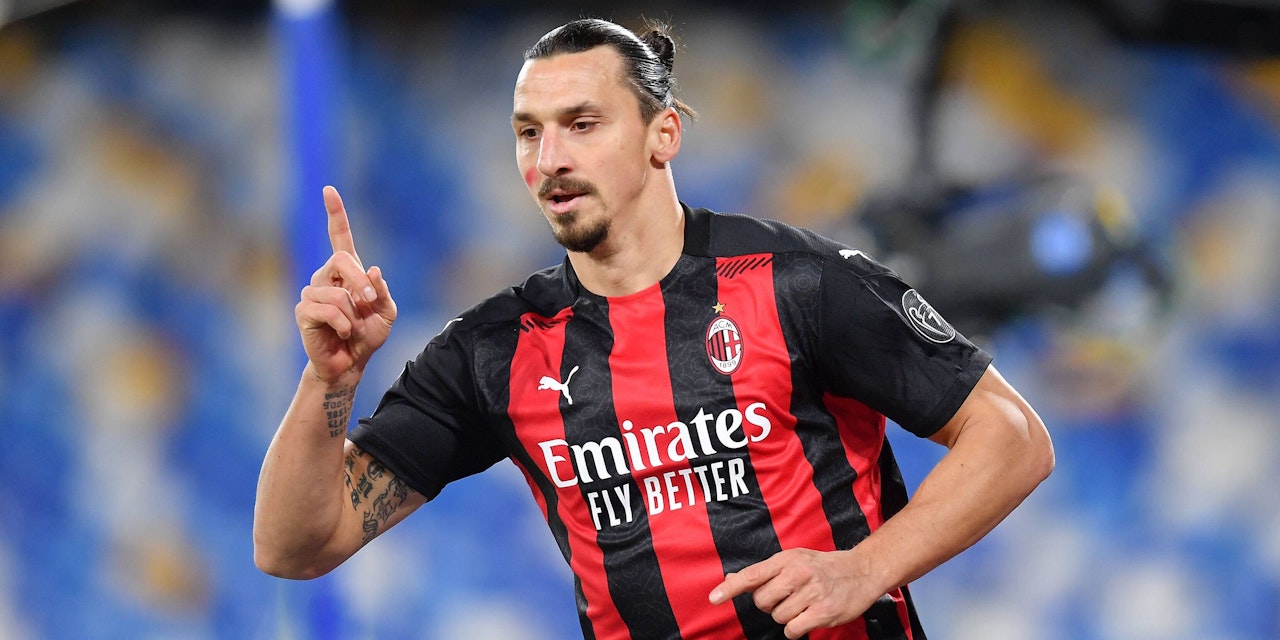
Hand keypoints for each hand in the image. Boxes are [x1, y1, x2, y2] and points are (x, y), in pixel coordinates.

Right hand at [295, 186, 396, 382]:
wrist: (351, 364)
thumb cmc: (367, 336)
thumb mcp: (386, 312)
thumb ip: (382, 291)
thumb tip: (373, 269)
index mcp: (346, 272)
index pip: (339, 237)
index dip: (335, 214)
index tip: (329, 190)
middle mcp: (325, 277)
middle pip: (341, 259)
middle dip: (360, 281)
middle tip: (369, 300)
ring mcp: (312, 293)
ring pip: (336, 292)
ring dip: (353, 313)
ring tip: (351, 327)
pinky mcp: (303, 312)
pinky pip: (327, 310)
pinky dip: (342, 324)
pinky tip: (341, 333)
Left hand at [708, 548, 879, 638]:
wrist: (861, 571)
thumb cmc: (822, 566)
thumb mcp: (794, 559)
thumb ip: (765, 571)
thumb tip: (732, 577)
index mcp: (787, 559)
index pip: (752, 575)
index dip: (731, 588)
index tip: (714, 598)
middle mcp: (798, 574)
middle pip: (762, 602)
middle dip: (770, 605)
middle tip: (787, 597)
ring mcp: (811, 593)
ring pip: (778, 618)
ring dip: (787, 616)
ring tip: (803, 604)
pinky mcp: (823, 612)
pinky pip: (793, 630)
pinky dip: (797, 628)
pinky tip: (808, 617)